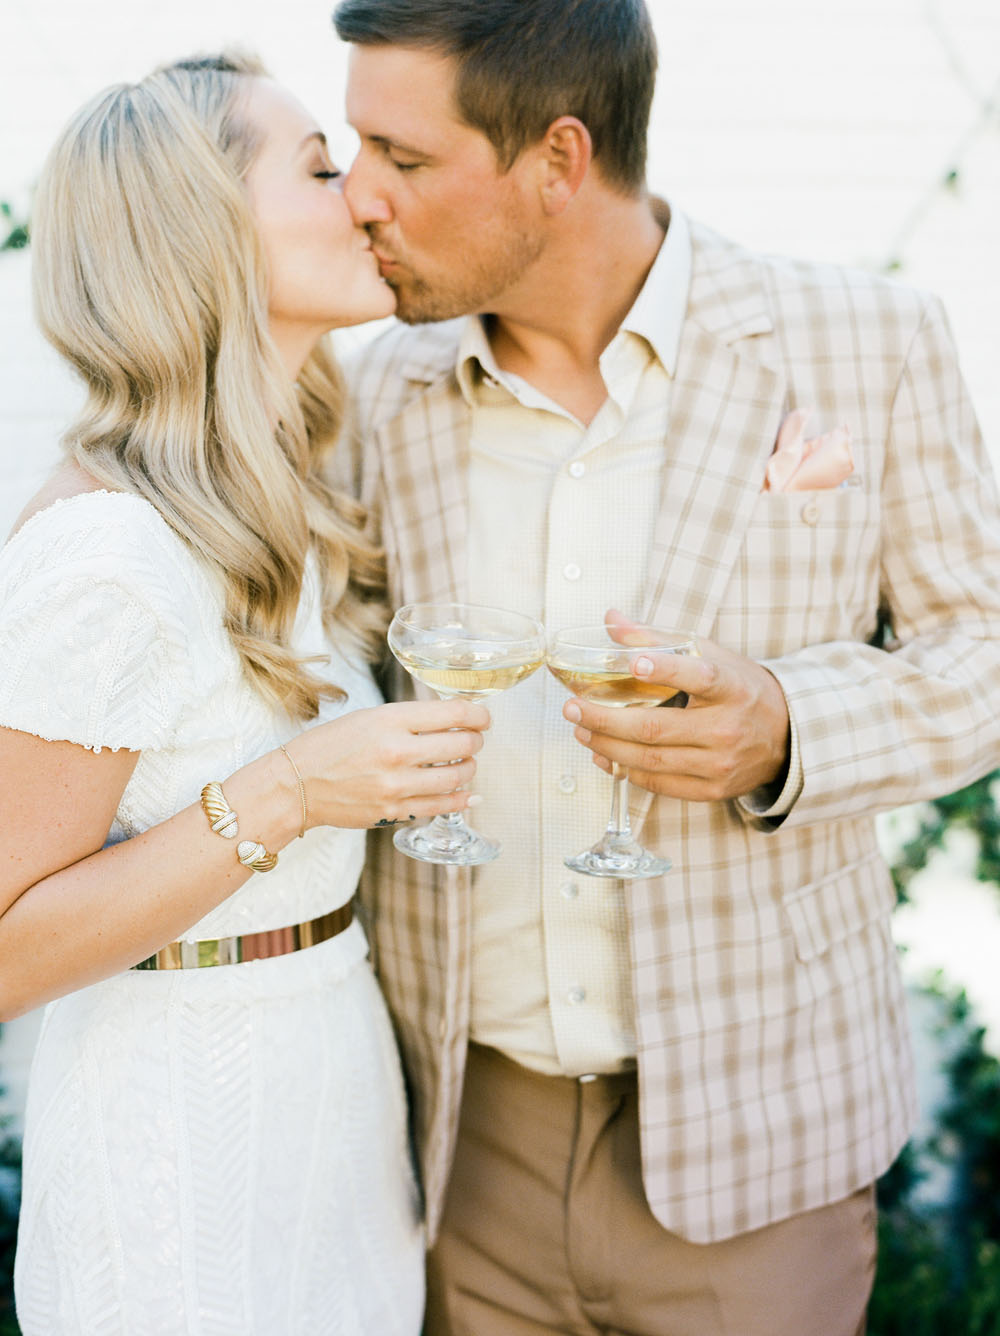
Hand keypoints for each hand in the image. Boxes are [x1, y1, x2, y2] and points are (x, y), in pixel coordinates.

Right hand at [286, 698, 489, 828]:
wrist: (296, 785)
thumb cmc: (330, 746)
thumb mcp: (369, 717)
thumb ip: (410, 719)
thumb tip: (451, 720)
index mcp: (391, 720)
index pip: (454, 714)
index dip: (479, 715)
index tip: (483, 718)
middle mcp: (397, 751)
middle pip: (462, 745)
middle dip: (476, 741)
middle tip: (475, 739)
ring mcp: (397, 785)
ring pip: (457, 776)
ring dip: (470, 768)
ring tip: (466, 763)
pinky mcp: (394, 811)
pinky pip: (441, 806)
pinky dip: (461, 799)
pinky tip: (469, 794)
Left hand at [563, 618, 788, 801]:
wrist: (785, 735)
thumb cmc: (739, 689)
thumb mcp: (710, 656)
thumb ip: (659, 639)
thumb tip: (611, 619)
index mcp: (731, 688)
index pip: (699, 676)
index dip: (665, 669)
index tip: (634, 662)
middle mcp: (727, 728)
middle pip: (655, 728)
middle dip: (604, 719)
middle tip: (572, 707)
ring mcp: (720, 764)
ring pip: (651, 761)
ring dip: (607, 746)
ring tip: (580, 729)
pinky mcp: (712, 790)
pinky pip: (660, 785)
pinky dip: (626, 771)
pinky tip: (603, 755)